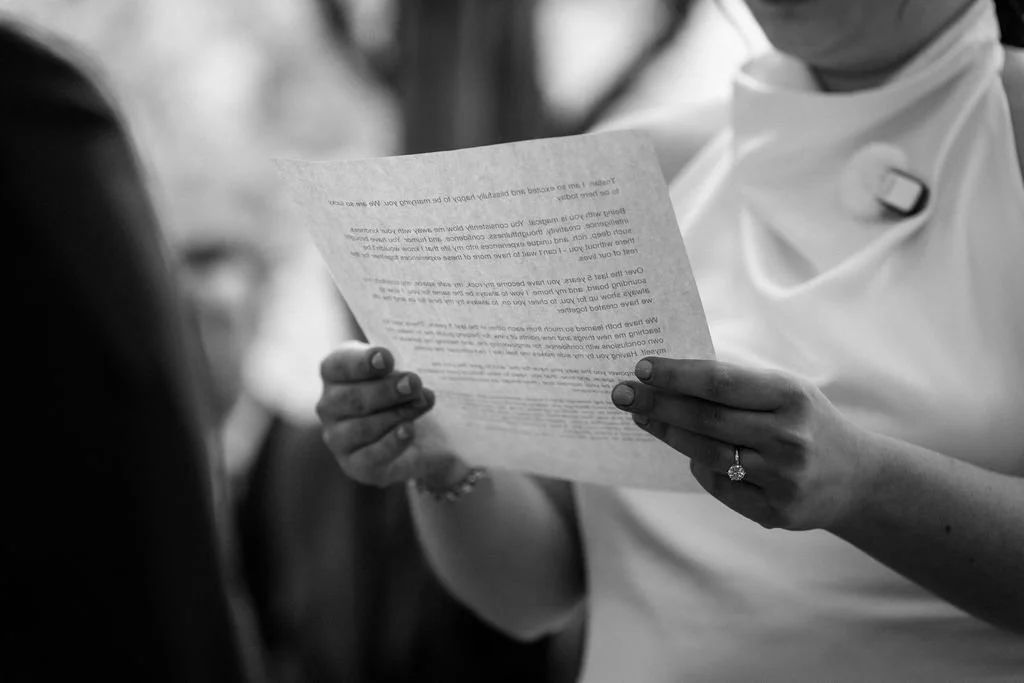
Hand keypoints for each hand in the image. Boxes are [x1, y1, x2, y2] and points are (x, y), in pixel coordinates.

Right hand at [317, 341, 465, 487]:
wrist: (419, 434)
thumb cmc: (401, 391)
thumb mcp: (399, 371)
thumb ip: (398, 368)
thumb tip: (409, 375)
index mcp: (335, 373)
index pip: (339, 365)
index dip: (362, 362)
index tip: (386, 358)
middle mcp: (329, 406)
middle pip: (352, 398)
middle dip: (387, 390)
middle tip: (414, 383)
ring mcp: (338, 437)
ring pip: (362, 427)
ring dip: (396, 414)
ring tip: (422, 403)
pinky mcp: (355, 464)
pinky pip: (370, 456)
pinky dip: (391, 443)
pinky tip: (408, 430)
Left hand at [610, 357, 870, 530]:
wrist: (858, 479)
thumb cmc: (806, 422)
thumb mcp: (786, 392)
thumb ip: (737, 386)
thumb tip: (667, 376)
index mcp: (791, 397)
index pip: (720, 383)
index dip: (677, 376)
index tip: (641, 367)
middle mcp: (789, 438)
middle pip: (705, 420)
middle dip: (657, 404)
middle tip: (621, 393)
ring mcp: (783, 479)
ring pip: (706, 454)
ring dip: (668, 433)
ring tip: (642, 416)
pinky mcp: (776, 512)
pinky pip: (720, 486)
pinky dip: (700, 468)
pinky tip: (688, 453)